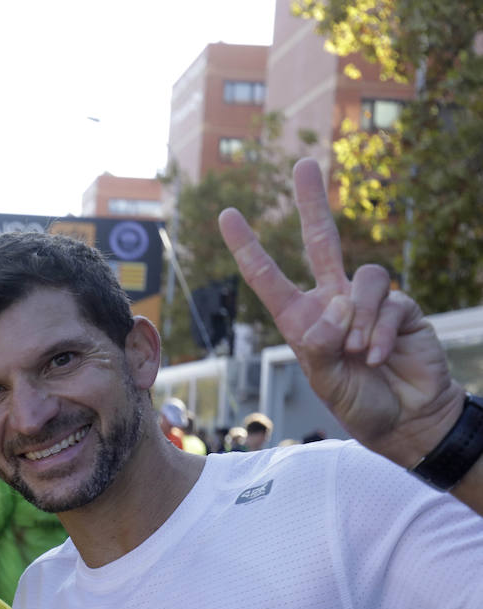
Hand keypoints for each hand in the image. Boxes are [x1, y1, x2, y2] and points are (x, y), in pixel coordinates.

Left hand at [218, 158, 461, 466]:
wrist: (407, 419)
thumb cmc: (358, 401)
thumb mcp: (323, 379)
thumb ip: (321, 343)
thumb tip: (337, 304)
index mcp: (301, 318)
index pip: (268, 276)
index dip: (248, 246)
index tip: (227, 215)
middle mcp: (333, 301)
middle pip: (321, 242)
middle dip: (313, 203)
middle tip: (304, 165)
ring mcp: (369, 301)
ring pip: (360, 279)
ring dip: (358, 319)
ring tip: (359, 354)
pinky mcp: (402, 307)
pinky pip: (388, 302)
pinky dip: (379, 332)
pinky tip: (378, 356)